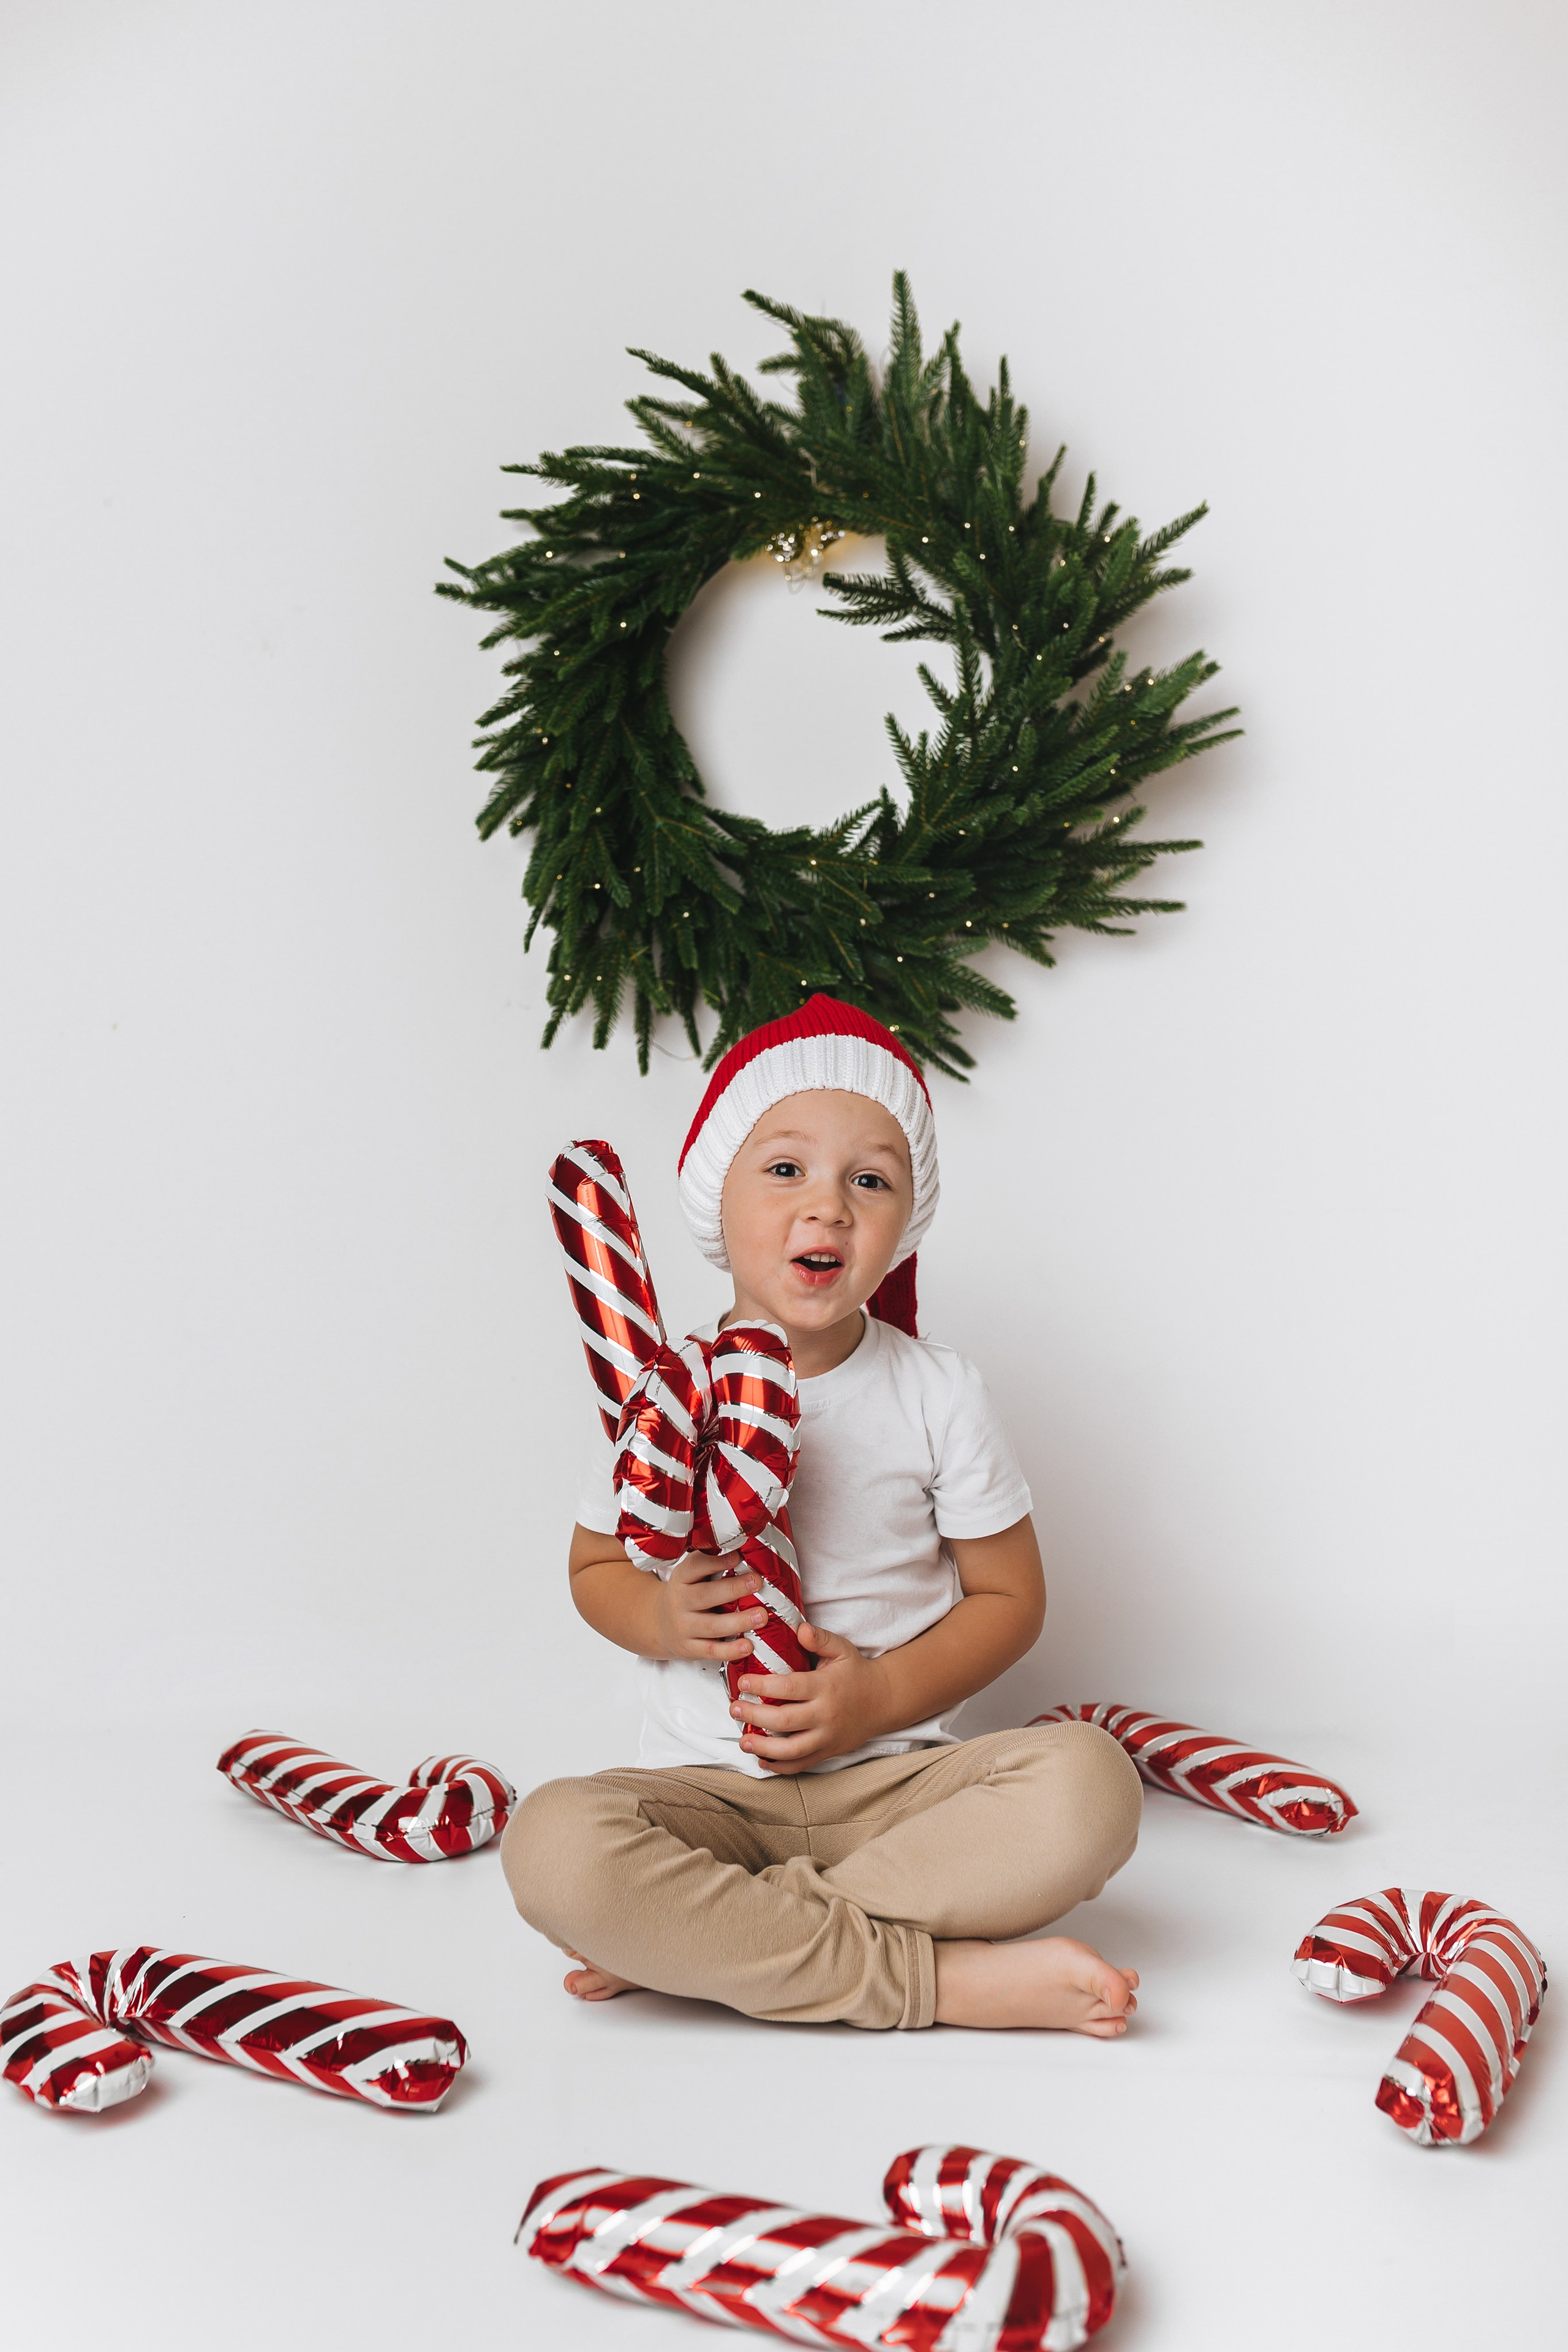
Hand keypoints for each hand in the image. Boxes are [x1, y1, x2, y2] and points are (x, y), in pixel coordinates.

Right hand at [652, 1552, 769, 1663]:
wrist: (657, 1624)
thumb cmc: (684, 1595)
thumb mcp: (689, 1576)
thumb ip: (710, 1564)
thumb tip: (744, 1549)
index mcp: (681, 1579)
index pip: (694, 1567)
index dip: (716, 1561)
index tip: (738, 1556)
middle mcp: (680, 1602)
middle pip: (705, 1596)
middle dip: (732, 1589)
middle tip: (756, 1582)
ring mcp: (684, 1627)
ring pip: (711, 1626)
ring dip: (738, 1621)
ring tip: (761, 1616)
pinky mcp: (690, 1649)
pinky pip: (711, 1651)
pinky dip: (730, 1650)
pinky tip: (747, 1645)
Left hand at [729, 1622, 889, 1773]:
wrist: (884, 1700)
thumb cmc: (857, 1672)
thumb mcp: (842, 1649)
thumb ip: (820, 1639)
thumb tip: (800, 1628)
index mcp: (826, 1687)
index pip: (789, 1688)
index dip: (763, 1687)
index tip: (743, 1683)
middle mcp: (826, 1715)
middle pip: (785, 1721)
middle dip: (755, 1717)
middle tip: (734, 1709)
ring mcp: (827, 1737)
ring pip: (791, 1750)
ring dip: (763, 1748)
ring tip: (743, 1741)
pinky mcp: (828, 1752)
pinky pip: (802, 1765)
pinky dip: (780, 1767)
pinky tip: (762, 1760)